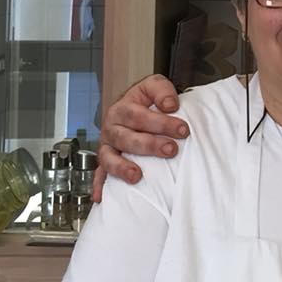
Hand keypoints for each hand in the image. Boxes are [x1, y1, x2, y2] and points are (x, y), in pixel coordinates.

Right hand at [93, 74, 188, 202]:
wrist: (131, 106)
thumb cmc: (145, 99)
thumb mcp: (153, 85)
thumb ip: (162, 90)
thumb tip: (170, 105)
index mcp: (123, 108)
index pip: (139, 115)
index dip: (161, 122)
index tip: (183, 129)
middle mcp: (111, 127)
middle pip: (126, 137)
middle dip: (150, 145)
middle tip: (171, 149)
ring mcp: (107, 146)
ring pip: (109, 158)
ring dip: (122, 167)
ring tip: (137, 176)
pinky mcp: (105, 160)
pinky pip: (98, 174)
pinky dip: (99, 185)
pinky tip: (101, 196)